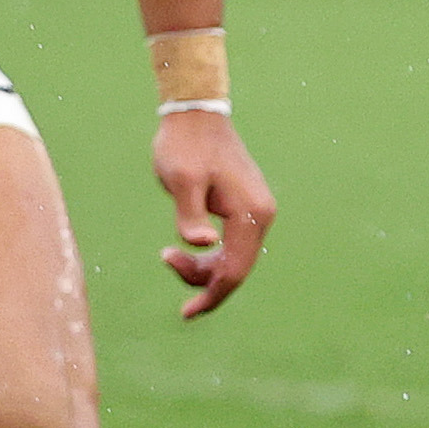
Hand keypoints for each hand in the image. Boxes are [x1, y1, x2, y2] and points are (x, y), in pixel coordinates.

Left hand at [153, 106, 274, 317]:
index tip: (186, 312)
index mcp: (251, 212)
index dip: (212, 294)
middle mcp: (262, 215)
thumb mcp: (181, 180)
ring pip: (235, 259)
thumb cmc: (185, 145)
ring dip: (205, 268)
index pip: (235, 269)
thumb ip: (190, 215)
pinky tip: (186, 253)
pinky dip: (210, 256)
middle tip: (167, 263)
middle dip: (205, 282)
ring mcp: (256, 211)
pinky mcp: (245, 208)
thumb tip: (204, 245)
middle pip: (238, 269)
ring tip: (169, 255)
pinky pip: (232, 245)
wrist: (195, 115)